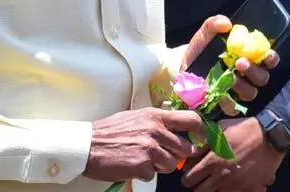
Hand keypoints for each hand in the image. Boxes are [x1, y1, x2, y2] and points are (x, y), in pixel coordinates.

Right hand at [83, 107, 202, 181]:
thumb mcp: (138, 117)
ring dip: (160, 166)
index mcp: (156, 116)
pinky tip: (132, 165)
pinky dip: (144, 173)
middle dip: (176, 155)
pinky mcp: (141, 165)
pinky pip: (153, 174)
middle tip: (162, 155)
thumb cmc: (111, 130)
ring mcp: (149, 148)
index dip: (201, 132)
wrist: (87, 144)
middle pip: (185, 148)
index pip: (191, 120)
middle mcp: (156, 130)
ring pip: (171, 164)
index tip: (201, 140)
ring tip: (143, 159)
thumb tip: (177, 130)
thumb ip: (158, 122)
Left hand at [181, 15, 280, 114]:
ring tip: (230, 77)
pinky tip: (221, 95)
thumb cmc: (200, 53)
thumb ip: (213, 25)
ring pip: (251, 93)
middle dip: (254, 70)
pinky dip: (228, 102)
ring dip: (242, 85)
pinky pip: (233, 107)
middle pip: (262, 78)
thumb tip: (226, 23)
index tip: (266, 55)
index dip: (271, 58)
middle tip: (240, 62)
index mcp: (248, 58)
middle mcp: (248, 76)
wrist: (183, 72)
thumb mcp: (204, 37)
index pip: (270, 60)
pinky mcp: (226, 104)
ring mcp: (238, 92)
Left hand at [182, 117, 282, 190]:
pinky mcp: (250, 190)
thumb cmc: (244, 129)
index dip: (189, 177)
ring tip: (222, 180)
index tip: (193, 174)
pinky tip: (237, 184)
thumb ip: (204, 140)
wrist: (271, 135)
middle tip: (205, 179)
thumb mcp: (220, 129)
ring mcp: (236, 186)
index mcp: (212, 162)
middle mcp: (221, 177)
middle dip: (199, 186)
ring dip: (216, 189)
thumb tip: (191, 150)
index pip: (188, 180)